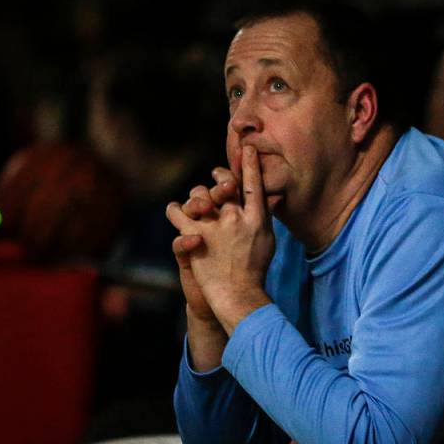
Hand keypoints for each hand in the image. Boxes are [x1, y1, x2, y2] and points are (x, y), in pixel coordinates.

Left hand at [166, 146, 274, 332]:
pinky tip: (176, 213)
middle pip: (224, 185)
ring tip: (197, 206)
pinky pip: (178, 213)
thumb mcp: (268, 241)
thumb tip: (269, 199)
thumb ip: (264, 217)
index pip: (253, 185)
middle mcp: (236, 218)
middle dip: (219, 177)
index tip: (246, 148)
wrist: (238, 294)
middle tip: (216, 179)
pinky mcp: (194, 236)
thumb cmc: (254, 270)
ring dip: (197, 197)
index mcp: (256, 219)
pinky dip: (175, 211)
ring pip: (199, 194)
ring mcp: (215, 227)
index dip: (249, 164)